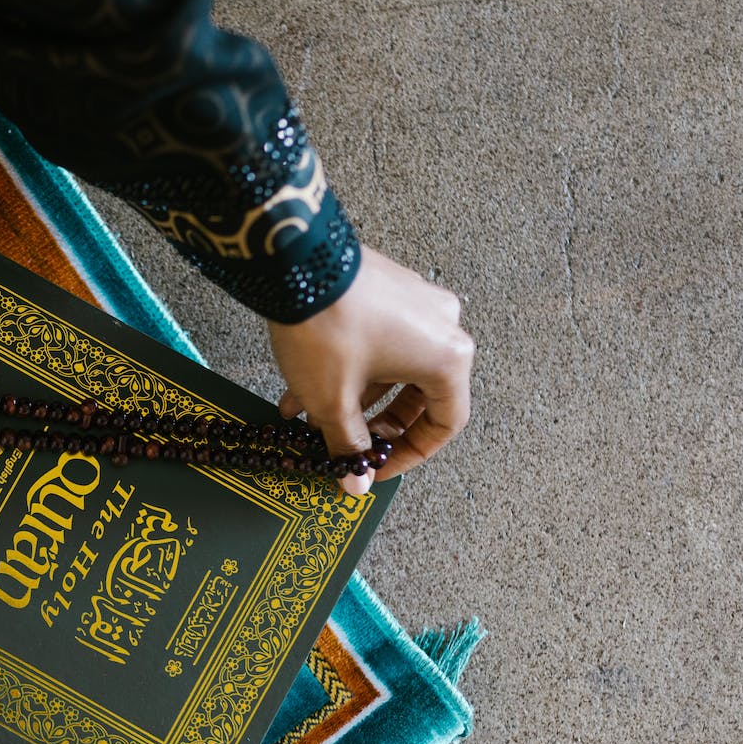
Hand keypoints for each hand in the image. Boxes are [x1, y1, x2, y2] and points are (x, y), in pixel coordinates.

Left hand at [267, 246, 472, 495]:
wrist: (295, 262)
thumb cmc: (326, 328)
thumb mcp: (333, 400)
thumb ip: (349, 445)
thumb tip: (356, 481)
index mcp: (447, 359)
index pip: (445, 424)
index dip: (410, 454)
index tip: (377, 467)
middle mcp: (442, 326)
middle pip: (419, 396)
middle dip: (375, 426)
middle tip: (348, 445)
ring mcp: (417, 303)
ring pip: (392, 368)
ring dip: (353, 398)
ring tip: (310, 418)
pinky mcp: (389, 289)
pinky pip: (378, 341)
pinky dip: (349, 367)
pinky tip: (303, 386)